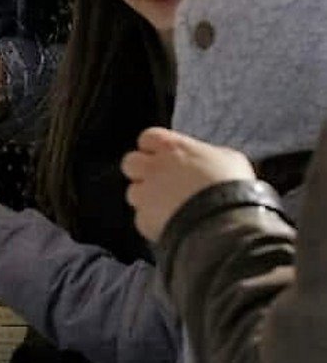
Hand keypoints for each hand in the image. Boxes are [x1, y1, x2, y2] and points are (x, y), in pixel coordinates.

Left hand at [121, 127, 255, 244]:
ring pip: (133, 193)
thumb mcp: (229, 159)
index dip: (156, 148)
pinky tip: (173, 224)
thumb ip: (208, 155)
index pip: (148, 138)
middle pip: (130, 163)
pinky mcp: (144, 221)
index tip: (166, 156)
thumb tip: (208, 159)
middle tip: (162, 181)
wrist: (225, 224)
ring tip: (170, 206)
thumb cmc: (232, 188)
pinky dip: (154, 222)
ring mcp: (145, 196)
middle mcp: (152, 168)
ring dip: (147, 198)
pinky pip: (142, 219)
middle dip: (143, 171)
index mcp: (172, 147)